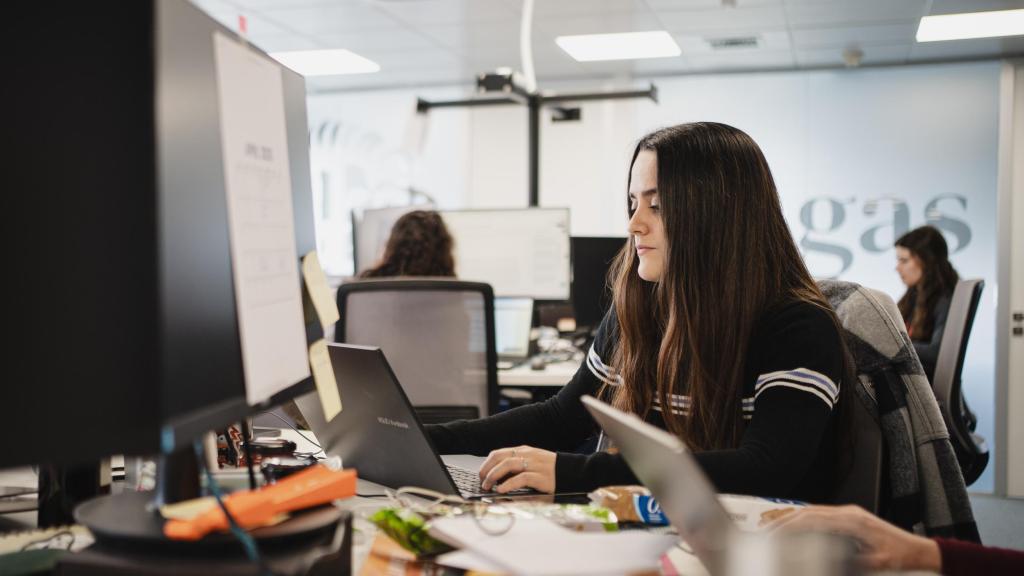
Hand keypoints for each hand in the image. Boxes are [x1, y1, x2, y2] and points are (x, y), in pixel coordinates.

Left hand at [478, 445, 555, 493]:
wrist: (573, 471)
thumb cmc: (550, 470)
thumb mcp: (532, 463)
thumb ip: (517, 467)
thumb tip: (498, 478)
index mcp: (523, 450)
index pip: (498, 453)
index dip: (486, 464)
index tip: (480, 474)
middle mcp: (527, 455)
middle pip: (500, 457)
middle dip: (486, 470)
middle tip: (481, 482)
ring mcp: (534, 465)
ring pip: (507, 465)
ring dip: (493, 476)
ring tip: (488, 486)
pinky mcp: (540, 477)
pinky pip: (520, 478)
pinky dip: (508, 484)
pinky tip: (501, 490)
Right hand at [771, 505, 940, 571]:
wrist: (918, 550)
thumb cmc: (901, 555)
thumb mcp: (877, 563)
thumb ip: (853, 563)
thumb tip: (827, 563)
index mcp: (853, 521)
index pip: (814, 518)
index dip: (791, 524)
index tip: (775, 531)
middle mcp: (849, 513)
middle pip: (809, 512)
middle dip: (785, 520)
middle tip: (766, 530)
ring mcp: (850, 514)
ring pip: (814, 512)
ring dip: (793, 519)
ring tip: (774, 528)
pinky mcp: (851, 519)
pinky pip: (822, 516)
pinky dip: (805, 520)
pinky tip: (795, 526)